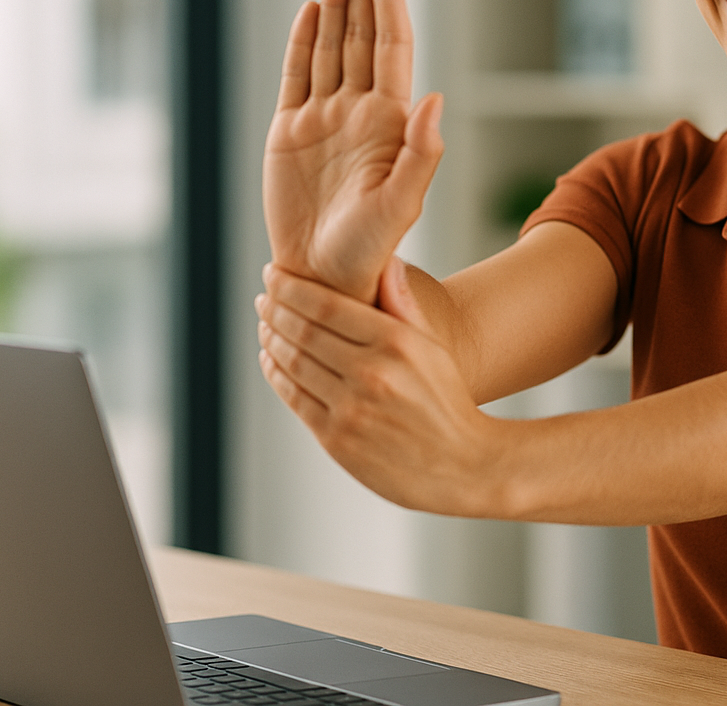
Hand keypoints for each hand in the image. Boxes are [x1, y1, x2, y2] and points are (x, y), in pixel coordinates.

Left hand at [255, 258, 492, 514]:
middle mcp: (371, 373)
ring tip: (265, 324)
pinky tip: (270, 359)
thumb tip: (386, 261)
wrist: (463, 465)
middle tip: (263, 297)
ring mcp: (351, 408)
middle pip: (303, 331)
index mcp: (397, 343)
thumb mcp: (435, 347)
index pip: (327, 305)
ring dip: (271, 339)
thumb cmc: (448, 402)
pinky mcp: (337, 439)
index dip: (291, 287)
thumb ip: (404, 305)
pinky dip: (275, 374)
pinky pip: (294, 398)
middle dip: (275, 309)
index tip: (273, 275)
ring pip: (293, 363)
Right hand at [263, 0, 442, 302]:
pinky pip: (298, 76)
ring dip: (337, 1)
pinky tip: (313, 8)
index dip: (387, 1)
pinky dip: (304, 41)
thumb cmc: (370, 251)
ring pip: (331, 46)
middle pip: (362, 33)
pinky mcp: (290, 133)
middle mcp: (360, 112)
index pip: (390, 46)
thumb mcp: (402, 206)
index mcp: (390, 122)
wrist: (323, 278)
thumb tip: (436, 99)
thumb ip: (422, 154)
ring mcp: (325, 120)